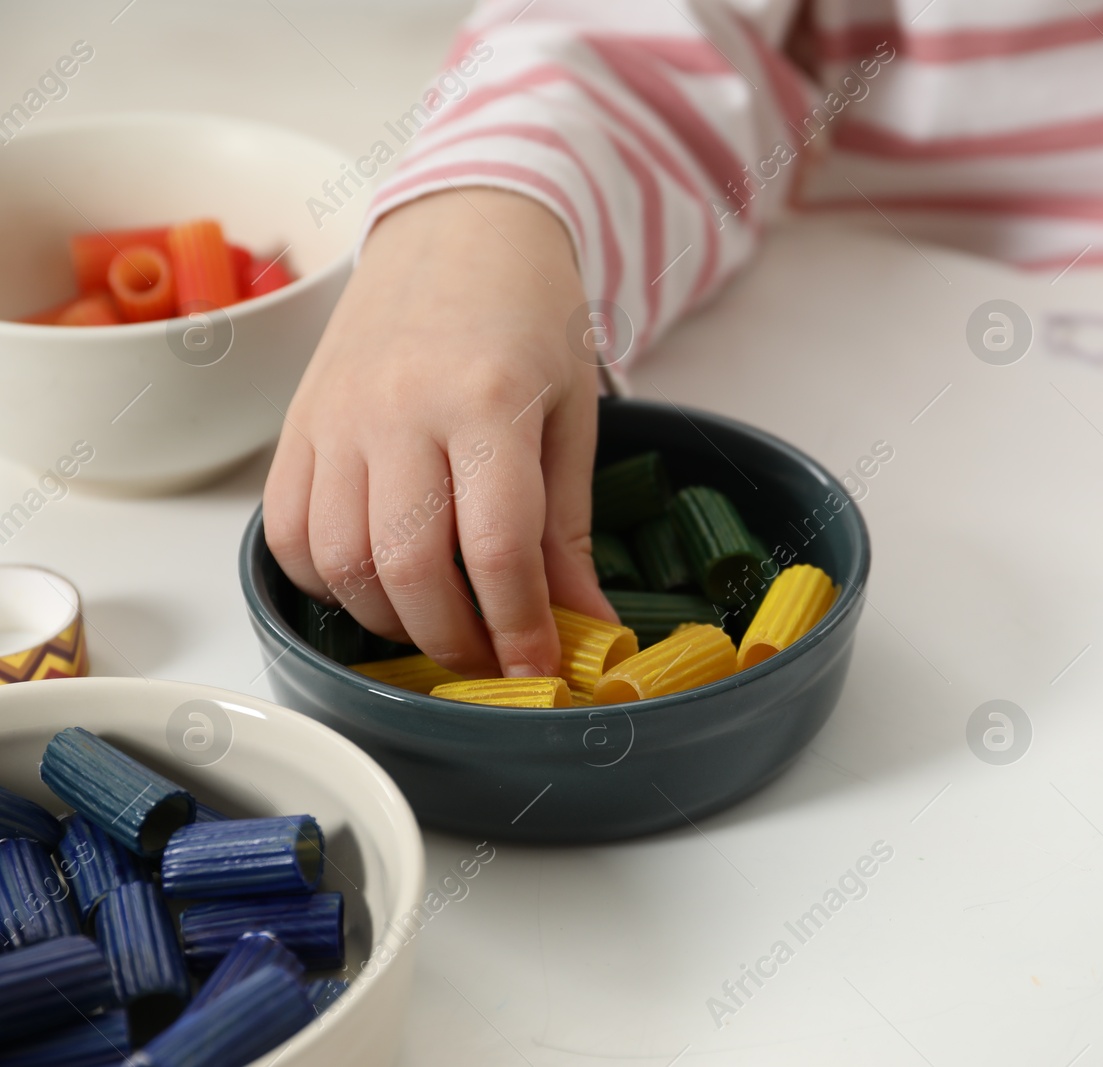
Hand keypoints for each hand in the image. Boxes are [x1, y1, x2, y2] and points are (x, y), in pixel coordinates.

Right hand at [263, 188, 615, 677]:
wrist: (459, 228)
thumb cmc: (532, 316)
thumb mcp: (574, 415)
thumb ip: (568, 528)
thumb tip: (587, 624)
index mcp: (488, 400)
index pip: (498, 549)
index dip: (520, 629)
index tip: (539, 671)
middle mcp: (400, 408)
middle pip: (408, 567)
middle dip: (452, 638)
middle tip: (487, 658)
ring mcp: (337, 415)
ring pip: (338, 559)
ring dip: (388, 618)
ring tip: (435, 622)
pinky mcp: (298, 423)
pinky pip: (288, 530)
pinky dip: (326, 580)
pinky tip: (373, 582)